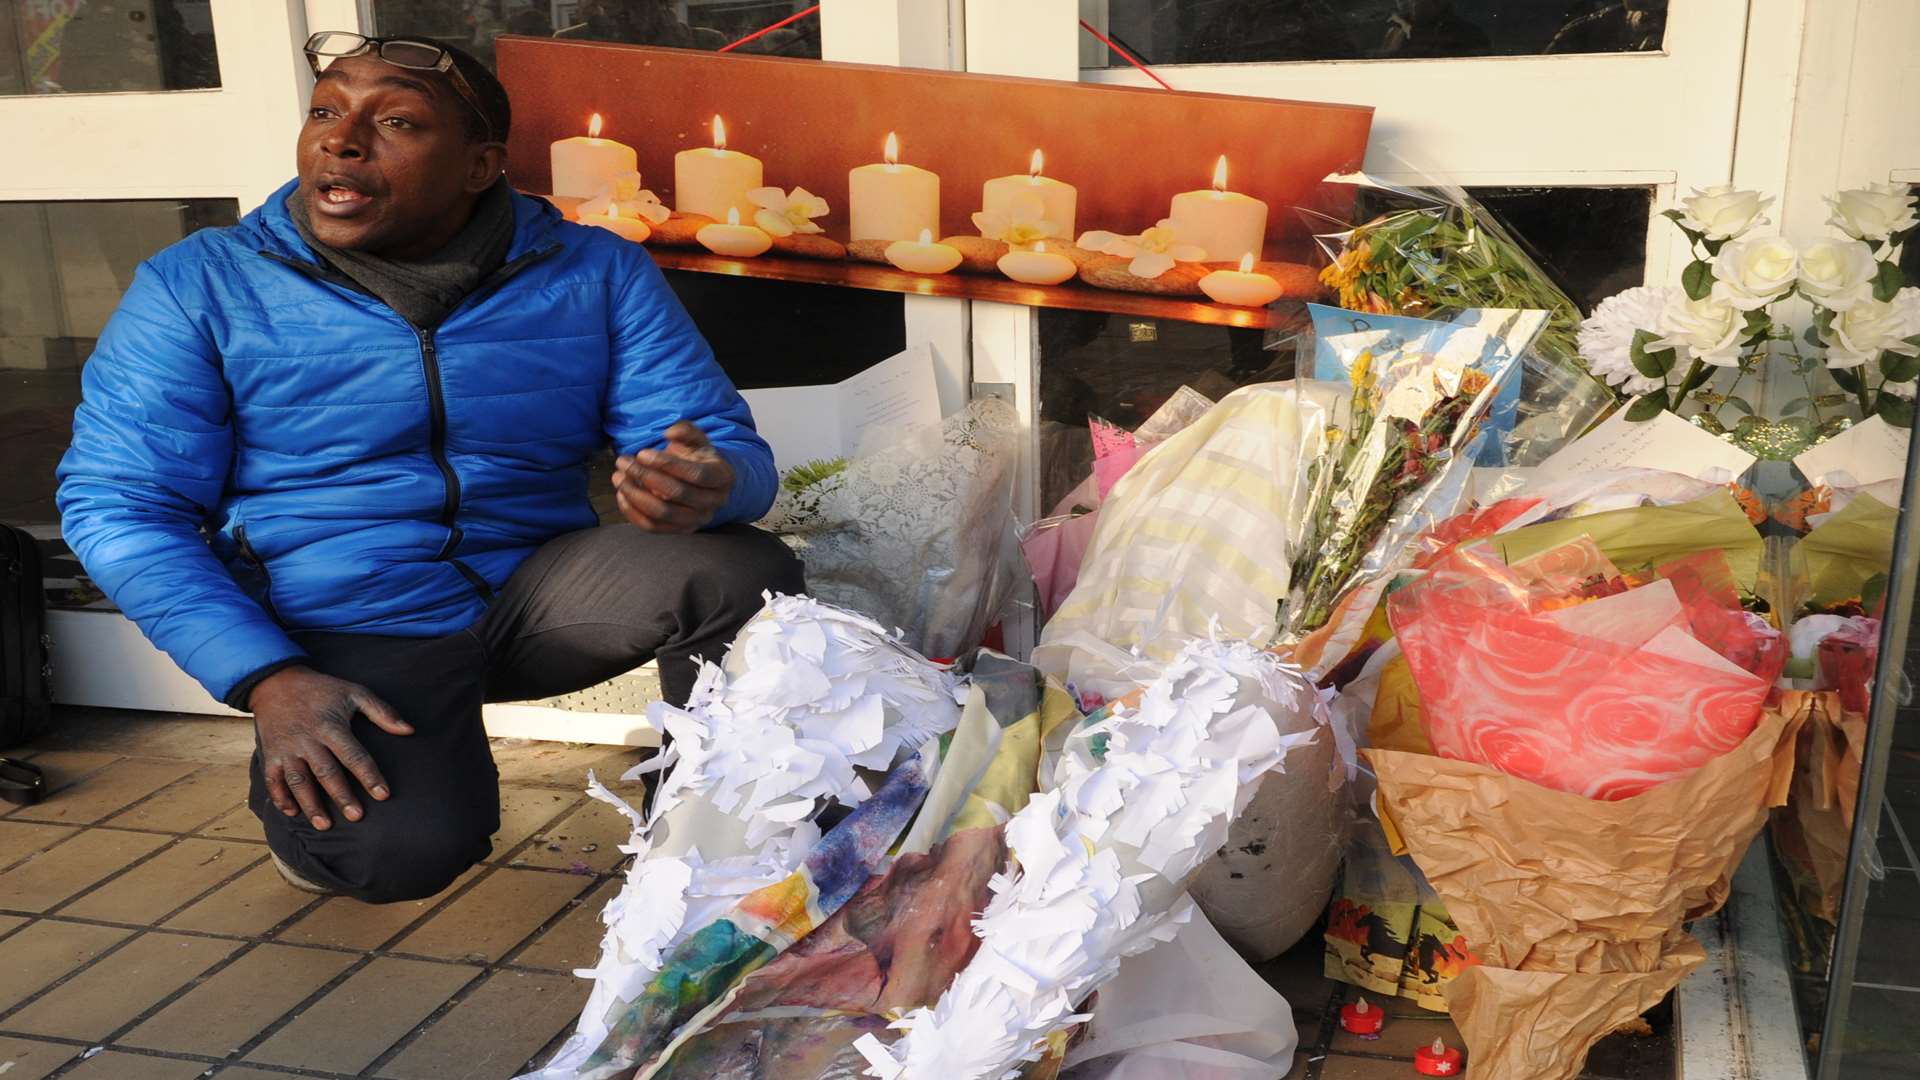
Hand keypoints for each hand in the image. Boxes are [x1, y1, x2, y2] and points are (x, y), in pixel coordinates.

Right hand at [251, 666, 411, 829]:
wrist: (277, 682)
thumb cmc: (322, 690)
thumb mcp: (354, 692)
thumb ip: (382, 711)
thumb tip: (410, 730)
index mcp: (331, 726)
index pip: (354, 755)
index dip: (369, 776)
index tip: (383, 795)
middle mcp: (308, 740)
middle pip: (327, 772)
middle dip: (342, 796)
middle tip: (357, 817)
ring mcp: (287, 749)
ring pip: (299, 781)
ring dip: (311, 804)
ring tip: (325, 826)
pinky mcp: (271, 754)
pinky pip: (273, 780)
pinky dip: (280, 797)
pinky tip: (292, 813)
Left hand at [612, 421, 735, 532]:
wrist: (705, 483)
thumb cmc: (698, 457)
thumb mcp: (696, 439)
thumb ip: (685, 430)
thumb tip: (669, 433)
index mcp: (723, 478)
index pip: (696, 474)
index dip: (667, 464)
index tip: (642, 453)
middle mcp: (714, 502)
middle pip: (677, 493)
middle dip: (645, 476)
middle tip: (623, 462)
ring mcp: (698, 520)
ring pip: (662, 513)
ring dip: (635, 495)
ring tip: (618, 477)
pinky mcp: (681, 530)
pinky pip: (653, 526)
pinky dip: (633, 513)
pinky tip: (621, 495)